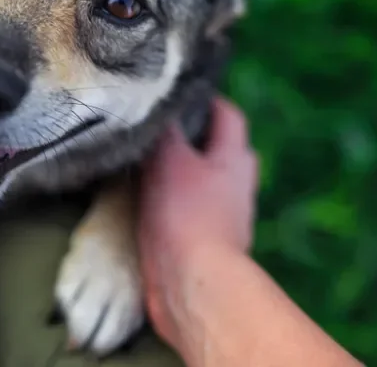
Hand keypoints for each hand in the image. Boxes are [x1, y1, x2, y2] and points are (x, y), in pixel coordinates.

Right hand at [137, 96, 258, 347]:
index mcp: (235, 158)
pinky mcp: (201, 244)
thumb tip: (155, 103)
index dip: (206, 100)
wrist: (192, 284)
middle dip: (192, 137)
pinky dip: (168, 202)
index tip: (176, 91)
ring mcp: (221, 217)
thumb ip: (163, 131)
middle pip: (218, 149)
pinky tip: (142, 200)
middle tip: (156, 127)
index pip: (228, 115)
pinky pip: (185, 211)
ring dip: (176, 173)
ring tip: (140, 161)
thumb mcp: (169, 159)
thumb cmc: (186, 214)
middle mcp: (235, 185)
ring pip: (200, 182)